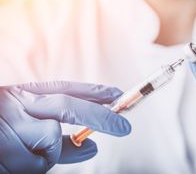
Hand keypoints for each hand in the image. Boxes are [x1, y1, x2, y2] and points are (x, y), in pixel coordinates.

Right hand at [0, 81, 130, 172]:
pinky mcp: (0, 151)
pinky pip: (34, 165)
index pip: (65, 88)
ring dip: (46, 155)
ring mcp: (5, 126)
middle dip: (99, 116)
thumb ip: (61, 139)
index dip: (94, 92)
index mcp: (21, 95)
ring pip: (50, 143)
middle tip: (124, 127)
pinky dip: (31, 167)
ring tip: (22, 152)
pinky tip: (12, 160)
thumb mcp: (24, 125)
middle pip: (67, 106)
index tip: (118, 96)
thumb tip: (94, 147)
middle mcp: (14, 104)